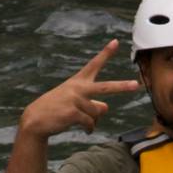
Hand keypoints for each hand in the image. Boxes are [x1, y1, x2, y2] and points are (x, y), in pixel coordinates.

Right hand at [18, 40, 142, 140]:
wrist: (36, 119)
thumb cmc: (56, 108)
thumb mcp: (74, 101)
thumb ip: (92, 102)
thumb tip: (106, 107)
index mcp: (78, 81)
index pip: (94, 64)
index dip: (106, 53)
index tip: (116, 42)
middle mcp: (78, 88)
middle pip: (105, 88)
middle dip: (122, 87)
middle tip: (136, 85)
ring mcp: (76, 100)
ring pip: (97, 113)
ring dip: (93, 120)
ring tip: (84, 123)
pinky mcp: (73, 113)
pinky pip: (90, 123)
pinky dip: (89, 128)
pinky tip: (85, 130)